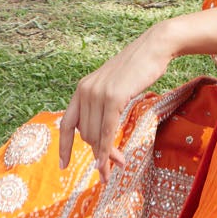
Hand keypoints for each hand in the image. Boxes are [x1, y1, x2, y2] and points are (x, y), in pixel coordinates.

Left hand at [59, 21, 178, 177]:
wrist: (153, 47)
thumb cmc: (137, 68)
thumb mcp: (112, 86)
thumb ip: (101, 104)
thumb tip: (97, 132)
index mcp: (81, 89)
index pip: (66, 124)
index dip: (63, 147)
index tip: (62, 166)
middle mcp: (85, 91)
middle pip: (85, 135)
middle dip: (97, 154)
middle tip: (109, 170)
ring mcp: (97, 93)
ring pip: (95, 136)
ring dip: (106, 155)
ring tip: (119, 165)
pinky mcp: (113, 97)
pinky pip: (106, 130)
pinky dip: (107, 149)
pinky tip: (112, 162)